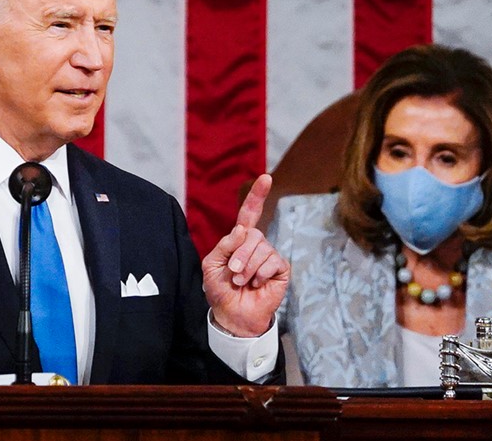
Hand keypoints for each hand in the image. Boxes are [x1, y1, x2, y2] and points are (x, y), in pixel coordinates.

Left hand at [201, 174, 288, 337]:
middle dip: (240, 254)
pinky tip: (257, 284)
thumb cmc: (220, 289)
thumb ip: (224, 245)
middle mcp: (256, 244)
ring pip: (263, 248)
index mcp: (239, 239)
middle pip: (253, 234)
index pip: (250, 213)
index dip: (257, 195)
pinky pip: (273, 261)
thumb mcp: (211, 264)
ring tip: (243, 281)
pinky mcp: (280, 269)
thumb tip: (243, 229)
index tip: (266, 177)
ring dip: (248, 267)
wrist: (232, 314)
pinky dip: (261, 273)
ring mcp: (270, 256)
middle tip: (233, 272)